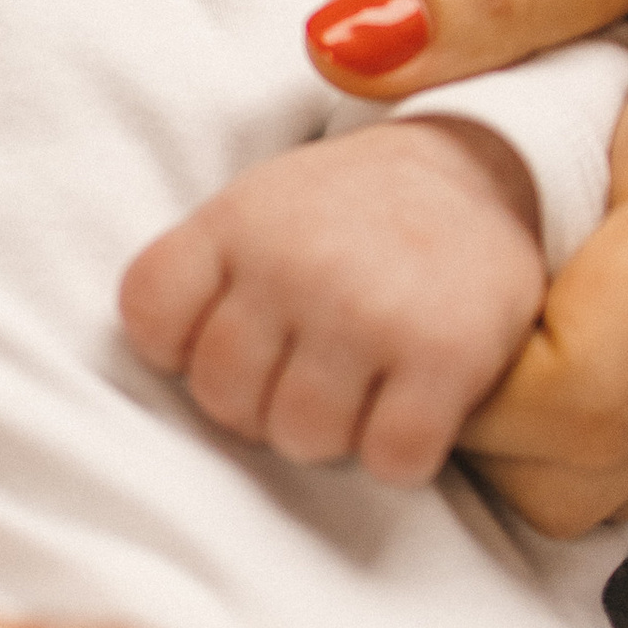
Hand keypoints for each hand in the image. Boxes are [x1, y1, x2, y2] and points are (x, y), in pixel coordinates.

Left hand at [119, 122, 543, 482]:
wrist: (478, 168)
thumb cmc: (349, 212)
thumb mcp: (258, 206)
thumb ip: (202, 275)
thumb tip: (167, 375)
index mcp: (236, 223)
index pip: (148, 318)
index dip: (180, 352)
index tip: (230, 341)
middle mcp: (294, 265)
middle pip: (223, 398)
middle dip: (258, 406)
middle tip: (302, 376)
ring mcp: (367, 312)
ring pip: (303, 439)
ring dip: (331, 433)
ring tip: (358, 387)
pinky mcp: (445, 356)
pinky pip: (390, 459)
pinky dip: (400, 454)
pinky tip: (412, 407)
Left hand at [302, 0, 627, 533]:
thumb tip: (338, 45)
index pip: (567, 401)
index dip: (438, 382)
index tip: (368, 287)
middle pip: (586, 475)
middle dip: (456, 418)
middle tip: (386, 287)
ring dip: (531, 407)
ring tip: (469, 266)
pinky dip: (611, 383)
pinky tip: (569, 256)